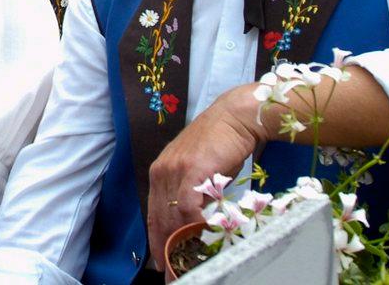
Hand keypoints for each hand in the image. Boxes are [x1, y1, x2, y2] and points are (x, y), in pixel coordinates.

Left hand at [146, 85, 265, 269]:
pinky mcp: (192, 169)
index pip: (153, 214)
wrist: (234, 119)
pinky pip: (189, 206)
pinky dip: (195, 224)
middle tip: (175, 270)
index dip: (156, 241)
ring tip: (191, 260)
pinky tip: (203, 237)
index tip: (162, 263)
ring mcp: (175, 170)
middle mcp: (162, 171)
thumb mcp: (197, 172)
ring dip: (182, 241)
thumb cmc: (220, 146)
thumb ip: (189, 194)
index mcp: (159, 172)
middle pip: (160, 219)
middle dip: (166, 248)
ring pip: (173, 215)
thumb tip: (190, 224)